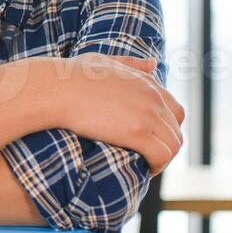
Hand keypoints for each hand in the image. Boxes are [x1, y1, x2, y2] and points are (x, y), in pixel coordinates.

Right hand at [47, 53, 185, 172]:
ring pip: (174, 145)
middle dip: (164, 147)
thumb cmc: (71, 77)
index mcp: (147, 83)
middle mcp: (152, 97)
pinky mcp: (137, 133)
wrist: (55, 90)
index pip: (175, 111)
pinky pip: (162, 156)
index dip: (166, 130)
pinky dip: (157, 166)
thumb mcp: (105, 62)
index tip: (150, 141)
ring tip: (145, 167)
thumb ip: (131, 64)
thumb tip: (154, 63)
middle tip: (146, 159)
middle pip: (176, 131)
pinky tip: (144, 170)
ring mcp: (147, 115)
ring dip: (162, 160)